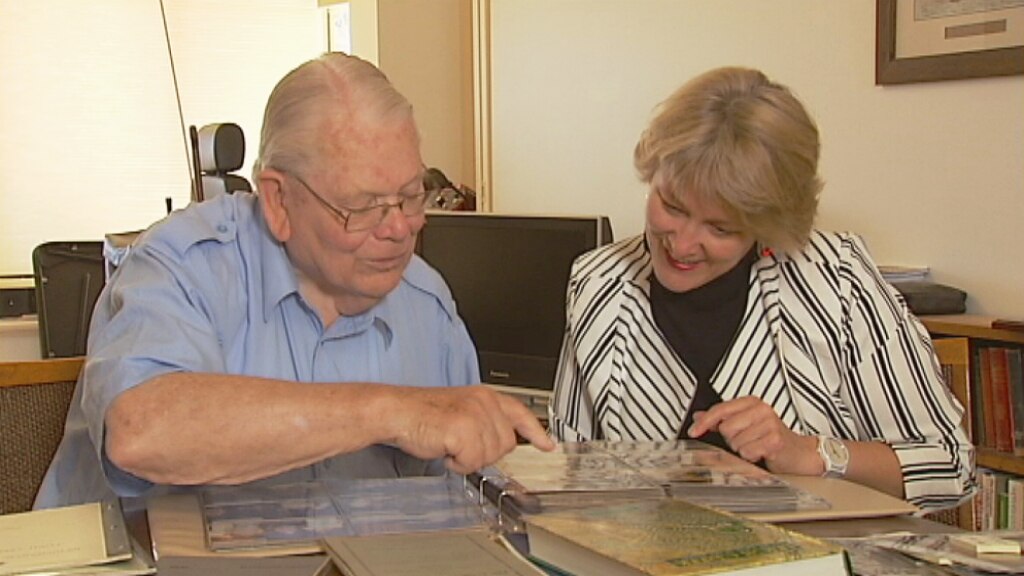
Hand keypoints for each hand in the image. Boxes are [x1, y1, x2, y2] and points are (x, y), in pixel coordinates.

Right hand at [388, 385, 554, 473]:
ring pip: (489, 456)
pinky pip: (471, 462)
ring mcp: (475, 415)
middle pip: (506, 444)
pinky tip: (445, 450)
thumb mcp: (461, 410)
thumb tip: (500, 442)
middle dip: (484, 452)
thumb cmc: (422, 413)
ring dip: (468, 458)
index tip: (547, 445)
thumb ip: (484, 421)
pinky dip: (457, 463)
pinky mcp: (463, 430)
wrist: (397, 411)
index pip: (520, 413)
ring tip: (450, 444)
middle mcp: (485, 402)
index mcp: (485, 396)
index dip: (536, 432)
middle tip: (462, 445)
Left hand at [687, 396, 820, 475]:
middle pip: (726, 428)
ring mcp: (769, 423)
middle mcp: (760, 410)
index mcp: (752, 402)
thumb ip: (722, 419)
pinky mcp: (774, 439)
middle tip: (747, 441)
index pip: (720, 410)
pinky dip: (752, 457)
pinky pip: (748, 452)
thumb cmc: (773, 439)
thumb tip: (699, 416)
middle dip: (732, 440)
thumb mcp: (746, 424)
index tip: (694, 430)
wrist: (800, 453)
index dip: (704, 422)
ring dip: (743, 450)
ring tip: (756, 447)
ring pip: (736, 442)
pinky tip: (762, 454)